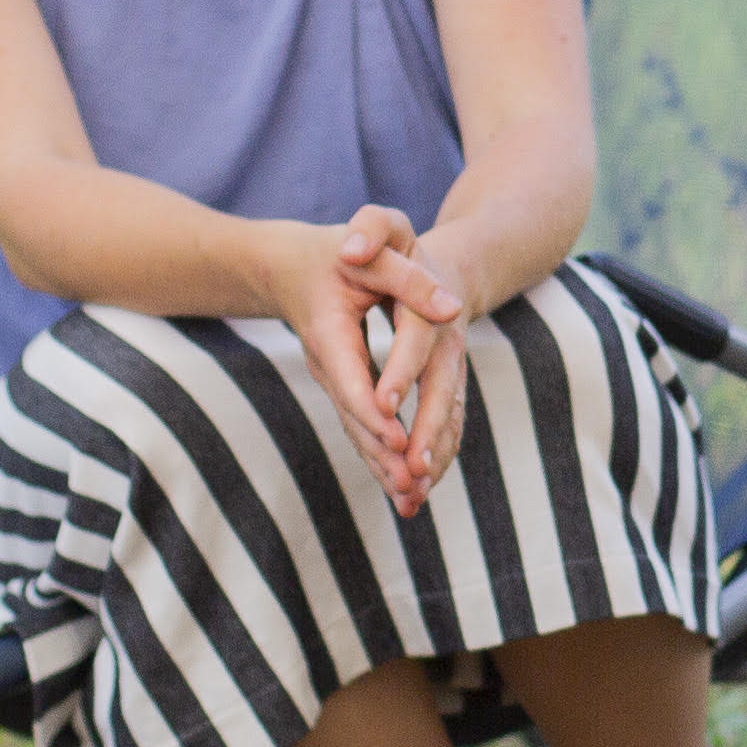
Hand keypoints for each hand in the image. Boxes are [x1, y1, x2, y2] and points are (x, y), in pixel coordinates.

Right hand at [281, 208, 471, 511]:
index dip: (374, 410)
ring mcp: (333, 380)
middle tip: (414, 485)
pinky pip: (362, 427)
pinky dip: (380, 456)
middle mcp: (327, 363)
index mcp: (330, 330)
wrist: (292, 263)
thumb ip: (411, 278)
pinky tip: (403, 486)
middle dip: (383, 452)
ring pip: (358, 428)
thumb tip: (454, 310)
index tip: (398, 438)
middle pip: (355, 415)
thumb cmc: (340, 249)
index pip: (352, 378)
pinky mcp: (344, 388)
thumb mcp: (376, 247)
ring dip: (383, 465)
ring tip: (413, 499)